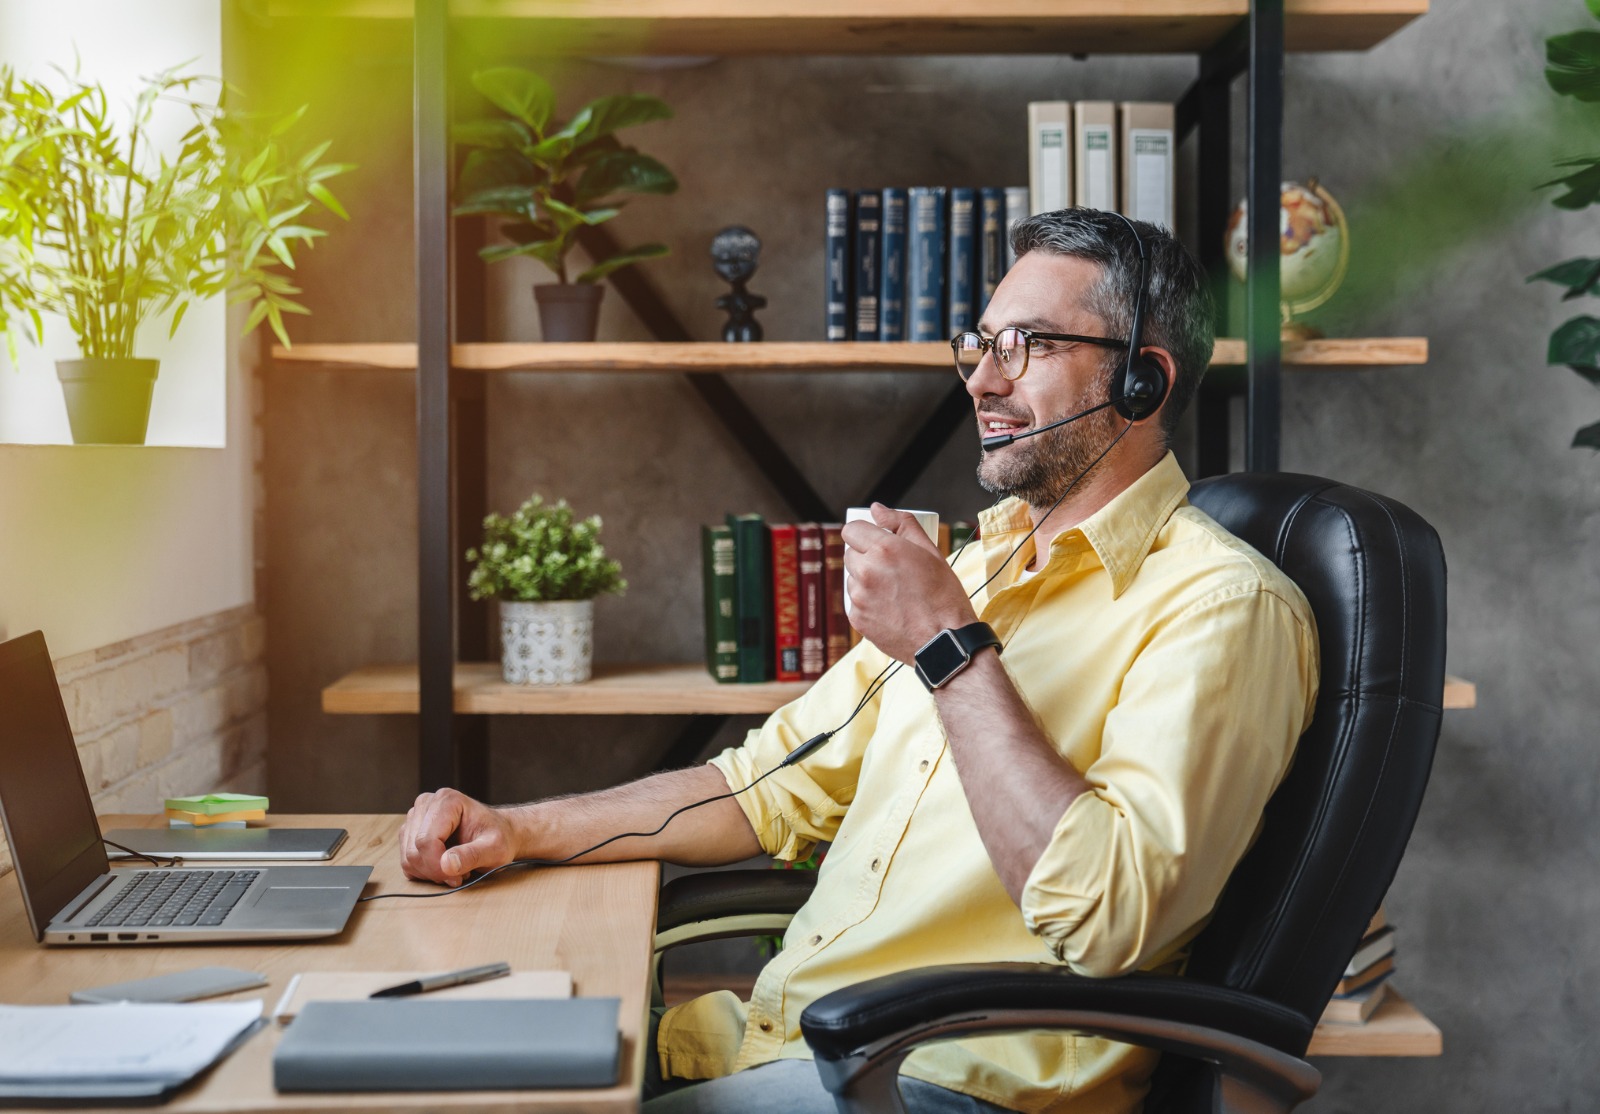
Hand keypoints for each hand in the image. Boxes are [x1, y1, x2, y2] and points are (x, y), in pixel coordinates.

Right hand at [399, 787, 520, 885]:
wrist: (499, 834)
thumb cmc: (499, 837)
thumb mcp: (495, 849)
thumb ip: (473, 855)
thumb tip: (446, 864)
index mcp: (447, 801)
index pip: (426, 840)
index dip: (438, 866)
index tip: (459, 877)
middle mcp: (426, 804)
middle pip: (414, 850)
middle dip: (435, 871)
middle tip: (460, 875)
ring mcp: (416, 817)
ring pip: (408, 857)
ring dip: (431, 872)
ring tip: (456, 868)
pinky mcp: (410, 832)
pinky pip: (407, 862)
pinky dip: (424, 872)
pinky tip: (444, 867)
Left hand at [841, 503, 977, 663]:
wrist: (945, 641)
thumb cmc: (943, 596)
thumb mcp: (930, 551)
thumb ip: (901, 524)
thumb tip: (876, 509)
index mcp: (884, 549)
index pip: (851, 530)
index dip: (865, 534)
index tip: (876, 541)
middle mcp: (867, 571)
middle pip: (850, 553)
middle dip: (867, 556)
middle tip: (893, 570)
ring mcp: (859, 597)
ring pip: (853, 578)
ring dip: (867, 580)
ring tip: (895, 592)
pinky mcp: (857, 619)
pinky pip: (855, 602)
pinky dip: (868, 602)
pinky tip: (891, 608)